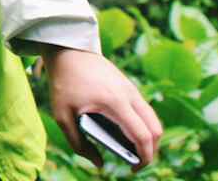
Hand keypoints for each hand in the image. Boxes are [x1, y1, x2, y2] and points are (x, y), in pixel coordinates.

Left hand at [41, 46, 162, 170]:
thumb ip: (78, 143)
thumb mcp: (62, 115)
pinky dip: (142, 125)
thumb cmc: (63, 82)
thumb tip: (99, 163)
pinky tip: (125, 133)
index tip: (134, 169)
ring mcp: (131, 88)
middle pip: (155, 129)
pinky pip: (144, 110)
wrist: (66, 49)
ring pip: (152, 119)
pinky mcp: (128, 85)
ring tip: (130, 150)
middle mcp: (129, 94)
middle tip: (135, 162)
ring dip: (148, 137)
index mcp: (115, 102)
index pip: (142, 135)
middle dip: (151, 150)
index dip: (144, 157)